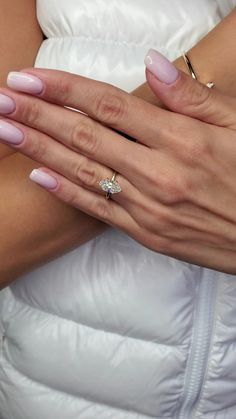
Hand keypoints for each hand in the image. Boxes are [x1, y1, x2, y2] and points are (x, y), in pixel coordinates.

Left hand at [0, 51, 235, 273]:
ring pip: (83, 171)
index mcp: (182, 139)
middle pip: (86, 136)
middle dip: (38, 114)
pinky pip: (98, 209)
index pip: (109, 106)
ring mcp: (148, 207)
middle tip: (1, 101)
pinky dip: (66, 191)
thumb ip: (191, 97)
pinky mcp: (146, 233)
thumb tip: (153, 64)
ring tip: (7, 131)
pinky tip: (38, 176)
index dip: (64, 90)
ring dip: (40, 149)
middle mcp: (159, 173)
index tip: (29, 78)